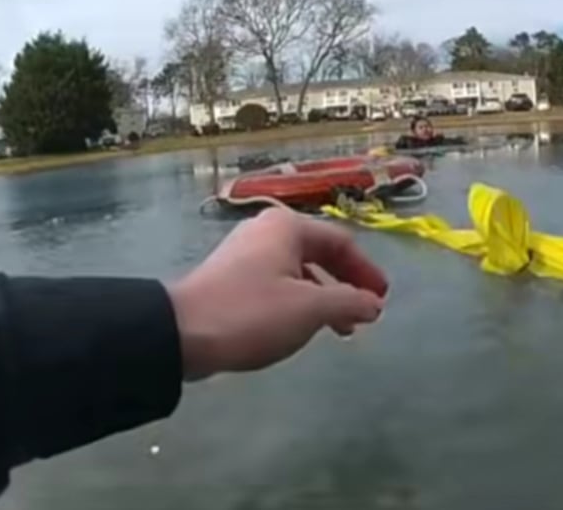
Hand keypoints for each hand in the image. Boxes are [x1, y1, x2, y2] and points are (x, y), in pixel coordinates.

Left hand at [168, 208, 387, 379]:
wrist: (181, 334)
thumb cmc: (252, 313)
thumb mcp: (311, 309)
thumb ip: (350, 302)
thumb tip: (373, 304)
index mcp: (288, 227)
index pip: (342, 242)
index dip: (367, 272)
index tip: (381, 300)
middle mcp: (267, 231)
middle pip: (321, 253)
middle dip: (346, 285)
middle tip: (365, 313)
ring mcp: (246, 253)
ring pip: (299, 271)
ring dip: (324, 297)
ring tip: (339, 328)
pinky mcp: (231, 277)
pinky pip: (278, 283)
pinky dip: (299, 301)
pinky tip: (302, 326)